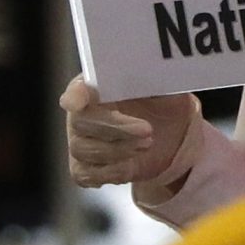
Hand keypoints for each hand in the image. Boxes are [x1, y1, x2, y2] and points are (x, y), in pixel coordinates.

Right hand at [61, 77, 199, 187]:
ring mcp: (79, 141)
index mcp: (95, 86)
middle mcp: (81, 113)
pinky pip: (85, 174)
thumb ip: (154, 80)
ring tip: (147, 144)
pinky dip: (110, 172)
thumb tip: (151, 70)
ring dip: (117, 151)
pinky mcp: (85, 168)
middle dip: (115, 128)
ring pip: (82, 150)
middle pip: (80, 122)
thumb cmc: (161, 104)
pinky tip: (130, 165)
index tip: (78, 102)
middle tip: (147, 130)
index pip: (76, 89)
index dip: (75, 95)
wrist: (169, 136)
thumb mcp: (165, 89)